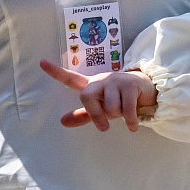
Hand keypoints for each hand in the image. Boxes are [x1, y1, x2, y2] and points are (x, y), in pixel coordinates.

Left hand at [40, 58, 156, 131]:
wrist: (148, 92)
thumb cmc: (121, 101)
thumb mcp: (102, 110)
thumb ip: (84, 116)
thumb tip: (62, 122)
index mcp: (92, 85)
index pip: (71, 78)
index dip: (56, 72)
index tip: (41, 62)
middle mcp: (102, 80)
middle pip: (87, 97)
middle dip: (96, 115)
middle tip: (104, 127)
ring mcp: (116, 81)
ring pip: (110, 107)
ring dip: (119, 117)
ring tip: (126, 113)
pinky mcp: (130, 85)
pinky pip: (126, 110)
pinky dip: (130, 122)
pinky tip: (132, 126)